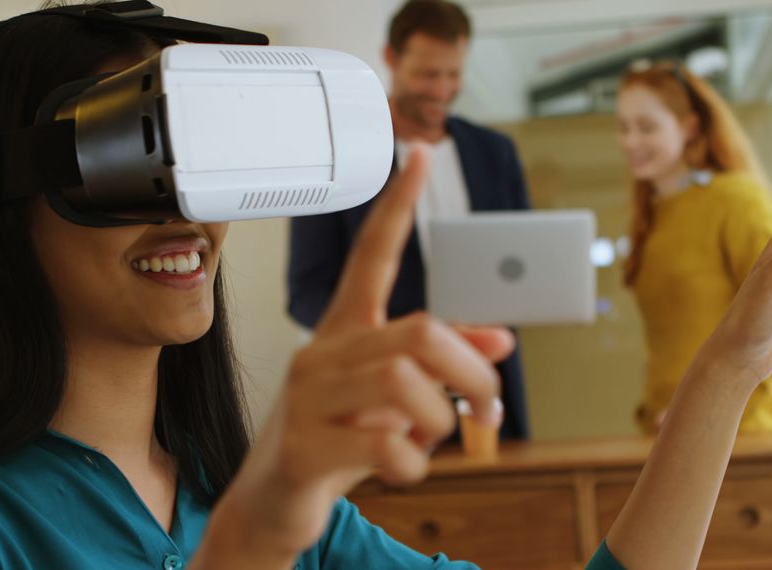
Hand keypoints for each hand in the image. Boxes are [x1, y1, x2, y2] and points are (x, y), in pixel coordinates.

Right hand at [202, 148, 513, 563]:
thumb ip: (444, 368)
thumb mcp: (396, 403)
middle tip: (487, 407)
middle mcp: (322, 353)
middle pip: (420, 331)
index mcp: (344, 332)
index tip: (421, 154)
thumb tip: (502, 339)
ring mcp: (306, 399)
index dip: (399, 207)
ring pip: (406, 383)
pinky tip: (400, 469)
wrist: (269, 503)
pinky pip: (383, 444)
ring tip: (430, 443)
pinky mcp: (302, 447)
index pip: (373, 255)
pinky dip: (412, 463)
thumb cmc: (337, 442)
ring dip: (441, 422)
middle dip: (472, 372)